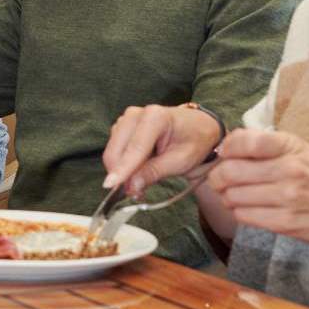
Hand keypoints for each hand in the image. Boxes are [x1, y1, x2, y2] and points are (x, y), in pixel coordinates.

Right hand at [101, 104, 222, 197]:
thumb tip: (132, 185)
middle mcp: (136, 114)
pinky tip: (137, 172)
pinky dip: (122, 166)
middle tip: (136, 193)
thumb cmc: (194, 141)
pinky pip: (115, 152)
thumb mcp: (181, 160)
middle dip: (122, 174)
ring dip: (122, 171)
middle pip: (116, 149)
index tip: (110, 185)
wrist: (198, 129)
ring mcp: (127, 120)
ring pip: (113, 152)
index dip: (122, 168)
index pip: (135, 147)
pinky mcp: (122, 128)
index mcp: (155, 117)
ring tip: (141, 182)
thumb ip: (154, 172)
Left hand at [205, 128, 308, 252]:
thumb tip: (226, 145)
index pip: (242, 141)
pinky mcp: (286, 222)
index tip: (225, 156)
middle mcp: (288, 169)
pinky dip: (240, 213)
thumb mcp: (300, 152)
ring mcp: (287, 197)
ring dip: (228, 199)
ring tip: (237, 197)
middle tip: (221, 182)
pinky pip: (244, 216)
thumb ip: (266, 145)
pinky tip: (250, 210)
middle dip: (217, 179)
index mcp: (290, 147)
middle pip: (228, 172)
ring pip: (232, 196)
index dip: (225, 150)